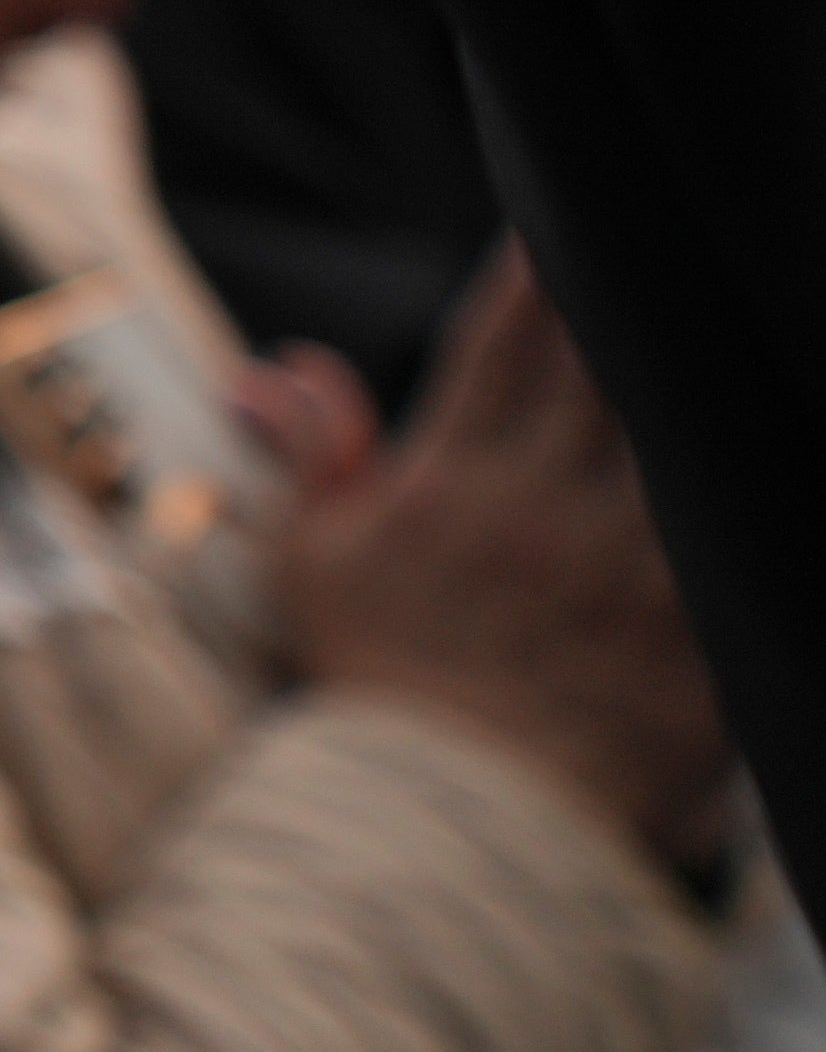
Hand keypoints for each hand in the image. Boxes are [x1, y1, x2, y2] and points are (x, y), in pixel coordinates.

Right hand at [274, 249, 727, 859]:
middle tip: (665, 235)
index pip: (503, 344)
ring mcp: (633, 570)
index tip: (563, 220)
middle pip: (608, 367)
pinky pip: (741, 528)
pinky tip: (774, 423)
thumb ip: (309, 458)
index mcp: (451, 486)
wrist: (453, 831)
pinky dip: (756, 472)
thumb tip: (276, 371)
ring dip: (703, 370)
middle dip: (631, 294)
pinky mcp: (702, 631)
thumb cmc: (380, 690)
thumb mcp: (311, 569)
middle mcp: (547, 511)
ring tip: (736, 306)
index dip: (538, 271)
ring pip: (686, 432)